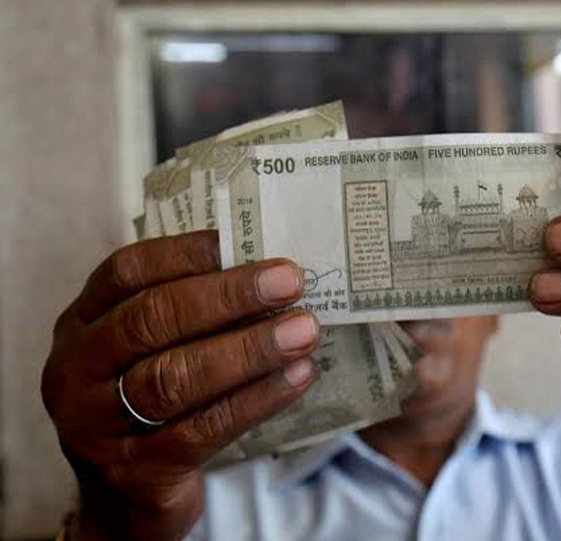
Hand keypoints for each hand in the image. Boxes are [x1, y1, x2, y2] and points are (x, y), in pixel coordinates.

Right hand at [42, 231, 319, 539]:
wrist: (126, 500)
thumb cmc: (151, 404)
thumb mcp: (149, 352)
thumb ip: (189, 312)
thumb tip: (269, 270)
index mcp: (81, 324)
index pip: (127, 272)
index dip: (187, 252)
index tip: (249, 240)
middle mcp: (76, 370)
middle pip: (151, 320)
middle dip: (228, 297)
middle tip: (290, 282)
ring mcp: (96, 425)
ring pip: (174, 377)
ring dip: (249, 349)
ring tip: (304, 330)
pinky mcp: (134, 471)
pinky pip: (202, 429)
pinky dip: (256, 399)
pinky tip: (298, 377)